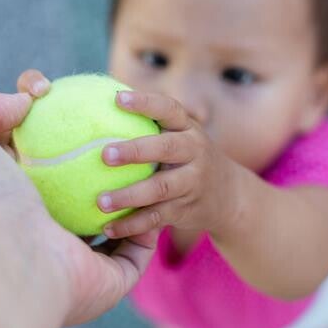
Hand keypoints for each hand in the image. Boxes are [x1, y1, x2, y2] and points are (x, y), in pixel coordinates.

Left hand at [0, 82, 157, 325]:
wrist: (8, 260)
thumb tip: (27, 102)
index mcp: (14, 202)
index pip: (40, 160)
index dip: (53, 124)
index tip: (61, 99)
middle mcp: (42, 232)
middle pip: (81, 192)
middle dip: (104, 166)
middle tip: (119, 135)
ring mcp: (76, 259)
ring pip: (115, 222)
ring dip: (134, 195)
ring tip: (146, 162)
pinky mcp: (106, 280)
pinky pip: (137, 250)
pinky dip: (149, 225)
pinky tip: (156, 193)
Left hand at [96, 90, 236, 238]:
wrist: (228, 195)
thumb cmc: (186, 157)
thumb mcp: (178, 135)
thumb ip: (149, 123)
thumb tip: (98, 98)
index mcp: (187, 128)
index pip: (168, 109)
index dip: (144, 103)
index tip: (117, 98)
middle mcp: (194, 152)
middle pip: (166, 148)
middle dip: (135, 151)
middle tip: (104, 154)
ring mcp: (192, 182)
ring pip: (160, 188)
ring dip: (129, 195)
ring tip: (101, 201)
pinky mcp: (186, 209)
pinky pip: (156, 218)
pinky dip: (132, 224)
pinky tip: (108, 228)